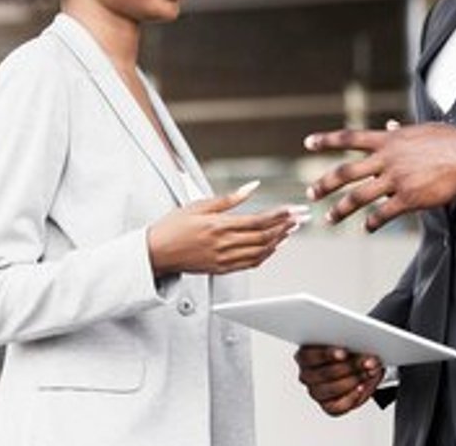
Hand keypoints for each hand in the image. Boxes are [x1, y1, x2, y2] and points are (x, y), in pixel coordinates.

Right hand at [147, 186, 306, 275]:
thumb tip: (252, 187)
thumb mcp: (198, 205)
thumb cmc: (173, 225)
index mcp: (218, 226)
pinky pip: (251, 263)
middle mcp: (223, 244)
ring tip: (290, 230)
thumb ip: (228, 198)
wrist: (156, 253)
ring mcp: (223, 259)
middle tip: (300, 219)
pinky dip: (266, 254)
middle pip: (264, 237)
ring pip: (261, 252)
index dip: (280, 215)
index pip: (258, 220)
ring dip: (279, 241)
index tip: (294, 209)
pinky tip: (273, 245)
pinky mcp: (221, 269)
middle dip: (286, 227)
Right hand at [294, 345, 383, 415]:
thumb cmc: (351, 355)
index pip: (308, 356)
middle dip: (347, 368)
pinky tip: (360, 388)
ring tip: (366, 374)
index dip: (326, 354)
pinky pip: (337, 407)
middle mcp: (307, 375)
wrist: (360, 371)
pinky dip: (352, 397)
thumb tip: (369, 362)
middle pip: (322, 374)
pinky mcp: (327, 406)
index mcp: (304, 355)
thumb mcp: (354, 346)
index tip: (343, 353)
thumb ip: (358, 350)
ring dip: (352, 381)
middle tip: (364, 363)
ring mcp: (315, 392)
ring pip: (330, 389)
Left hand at [301, 122, 455, 231]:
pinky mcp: (408, 198)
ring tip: (330, 219)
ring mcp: (395, 179)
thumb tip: (389, 126)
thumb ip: (400, 132)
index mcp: (388, 140)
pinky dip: (372, 223)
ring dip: (341, 210)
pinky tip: (367, 228)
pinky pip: (383, 214)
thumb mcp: (420, 130)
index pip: (349, 138)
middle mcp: (386, 159)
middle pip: (345, 172)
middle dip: (324, 184)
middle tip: (311, 194)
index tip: (308, 143)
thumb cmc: (449, 141)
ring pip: (358, 197)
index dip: (326, 140)